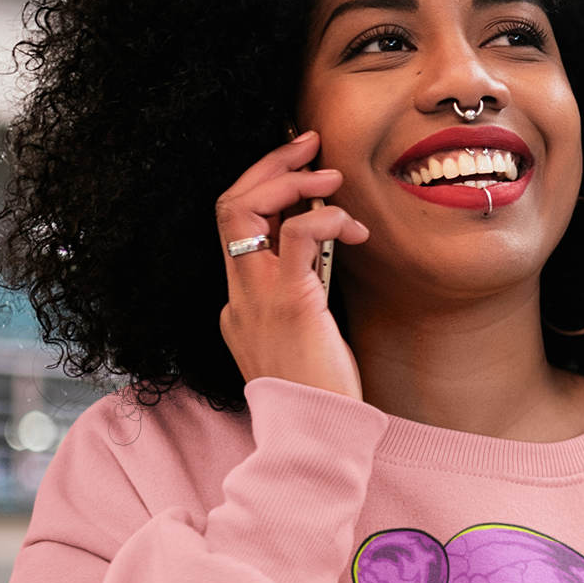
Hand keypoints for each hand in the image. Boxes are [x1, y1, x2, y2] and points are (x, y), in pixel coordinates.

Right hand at [215, 131, 368, 400]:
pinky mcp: (292, 304)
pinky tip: (354, 228)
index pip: (233, 227)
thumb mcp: (301, 342)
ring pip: (246, 211)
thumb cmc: (318, 396)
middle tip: (307, 145)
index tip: (297, 166)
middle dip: (267, 167)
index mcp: (238, 304)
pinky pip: (301, 237)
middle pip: (228, 206)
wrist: (315, 437)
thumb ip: (300, 301)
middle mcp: (239, 296)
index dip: (261, 187)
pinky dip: (327, 217)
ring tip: (331, 177)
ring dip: (291, 181)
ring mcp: (258, 299)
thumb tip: (323, 266)